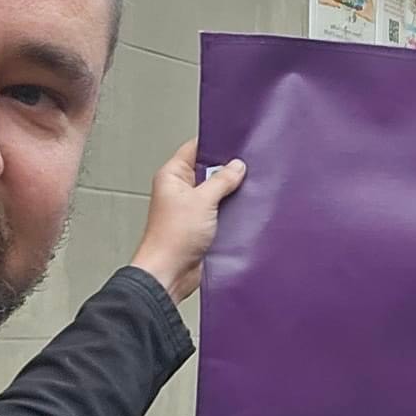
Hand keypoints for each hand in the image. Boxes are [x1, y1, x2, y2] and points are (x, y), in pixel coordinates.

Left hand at [129, 139, 245, 300]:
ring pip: (216, 193)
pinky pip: (219, 212)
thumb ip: (222, 180)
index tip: (235, 142)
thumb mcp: (203, 200)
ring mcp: (191, 209)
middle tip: (245, 168)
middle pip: (208, 171)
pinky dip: (230, 211)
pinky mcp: (201, 226)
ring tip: (244, 190)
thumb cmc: (171, 239)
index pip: (194, 149)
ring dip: (229, 194)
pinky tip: (242, 209)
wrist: (170, 273)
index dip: (214, 144)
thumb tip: (236, 166)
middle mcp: (180, 190)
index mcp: (172, 176)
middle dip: (227, 171)